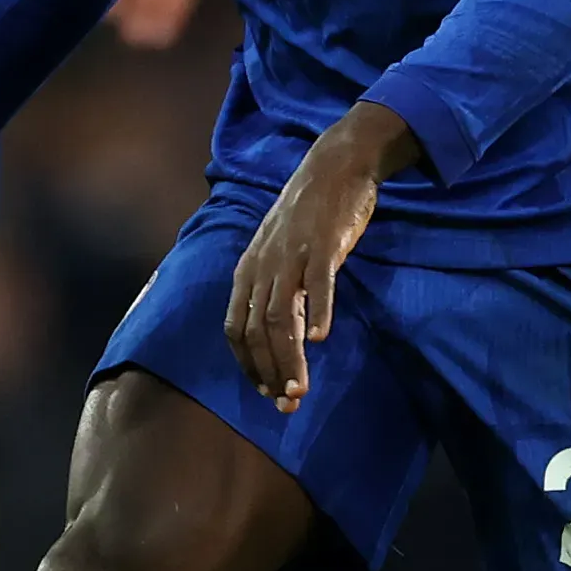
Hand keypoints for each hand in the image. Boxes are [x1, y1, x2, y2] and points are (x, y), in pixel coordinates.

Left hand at [226, 101, 417, 410]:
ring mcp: (290, 255)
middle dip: (270, 372)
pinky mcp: (321, 244)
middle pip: (257, 330)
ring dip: (290, 358)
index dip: (249, 365)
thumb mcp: (278, 255)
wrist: (333, 166)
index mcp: (248, 271)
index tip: (266, 392)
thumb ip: (277, 291)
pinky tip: (322, 338)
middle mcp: (262, 266)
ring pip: (282, 317)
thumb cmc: (308, 217)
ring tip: (300, 389)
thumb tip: (288, 337)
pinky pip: (317, 283)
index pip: (237, 329)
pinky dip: (318, 311)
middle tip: (287, 404)